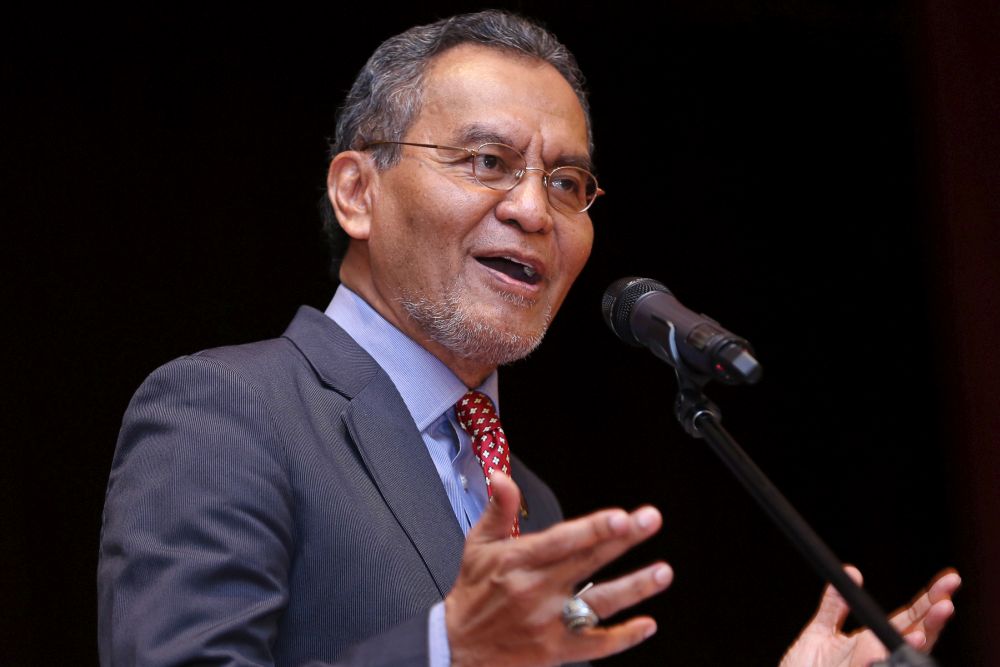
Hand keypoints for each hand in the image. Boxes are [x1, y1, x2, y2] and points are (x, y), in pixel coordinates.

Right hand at [445, 473, 672, 666]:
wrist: (459, 649)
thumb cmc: (473, 593)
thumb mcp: (478, 545)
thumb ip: (498, 509)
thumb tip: (502, 477)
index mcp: (518, 561)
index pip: (561, 541)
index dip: (592, 528)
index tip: (619, 516)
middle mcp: (536, 591)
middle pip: (587, 562)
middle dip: (622, 541)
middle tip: (650, 520)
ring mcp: (548, 623)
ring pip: (599, 603)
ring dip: (634, 588)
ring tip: (662, 572)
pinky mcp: (556, 651)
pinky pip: (596, 645)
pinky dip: (624, 637)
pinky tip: (647, 625)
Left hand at [780, 566, 960, 666]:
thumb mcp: (820, 633)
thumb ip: (834, 607)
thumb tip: (850, 572)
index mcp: (873, 642)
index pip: (909, 618)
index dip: (929, 600)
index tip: (949, 580)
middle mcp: (878, 658)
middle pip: (917, 638)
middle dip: (933, 622)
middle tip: (946, 603)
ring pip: (898, 660)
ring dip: (913, 648)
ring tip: (922, 635)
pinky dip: (881, 663)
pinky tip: (882, 655)